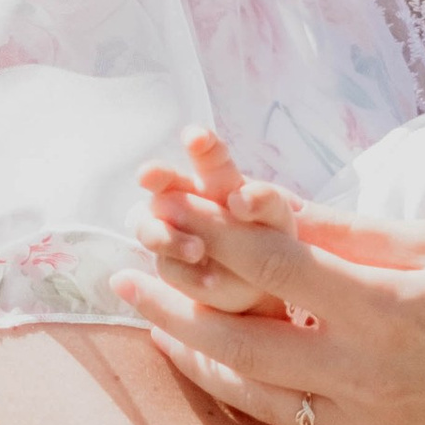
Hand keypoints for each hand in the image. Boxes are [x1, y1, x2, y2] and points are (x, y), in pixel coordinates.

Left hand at [116, 128, 424, 424]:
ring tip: (156, 325)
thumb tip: (262, 203)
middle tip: (121, 278)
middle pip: (237, 344)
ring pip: (255, 398)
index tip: (163, 210)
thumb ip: (342, 232)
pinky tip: (230, 364)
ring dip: (197, 359)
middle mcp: (370, 379)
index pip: (268, 267)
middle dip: (170, 308)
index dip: (206, 234)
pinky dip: (256, 391)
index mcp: (385, 310)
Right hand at [136, 133, 310, 319]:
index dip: (202, 145)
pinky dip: (188, 275)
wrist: (263, 286)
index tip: (195, 137)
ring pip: (153, 228)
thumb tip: (239, 197)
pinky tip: (211, 281)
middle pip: (165, 182)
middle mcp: (186, 201)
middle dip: (157, 176)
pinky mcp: (169, 265)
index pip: (210, 157)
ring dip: (170, 238)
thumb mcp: (276, 217)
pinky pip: (168, 267)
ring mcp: (171, 233)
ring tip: (198, 250)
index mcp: (219, 181)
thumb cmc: (272, 239)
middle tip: (148, 175)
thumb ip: (262, 203)